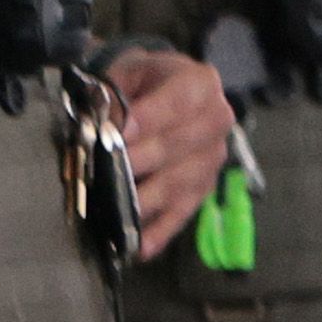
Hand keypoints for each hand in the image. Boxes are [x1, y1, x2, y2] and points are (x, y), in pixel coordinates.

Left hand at [103, 45, 239, 259]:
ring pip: (181, 182)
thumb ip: (117, 95)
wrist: (168, 91)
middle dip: (143, 160)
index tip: (120, 132)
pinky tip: (140, 248)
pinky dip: (161, 231)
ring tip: (117, 212)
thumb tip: (105, 124)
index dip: (150, 118)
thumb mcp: (129, 73)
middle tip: (108, 170)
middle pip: (181, 145)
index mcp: (201, 84)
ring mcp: (212, 159)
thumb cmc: (146, 81)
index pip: (180, 102)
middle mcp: (216, 121)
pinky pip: (183, 212)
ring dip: (147, 198)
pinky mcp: (204, 188)